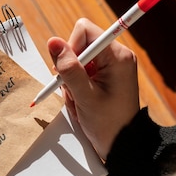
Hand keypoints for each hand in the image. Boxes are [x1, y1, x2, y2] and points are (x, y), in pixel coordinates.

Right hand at [48, 18, 139, 157]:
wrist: (122, 144)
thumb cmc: (108, 124)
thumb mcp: (84, 96)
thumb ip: (68, 68)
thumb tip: (52, 41)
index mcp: (118, 56)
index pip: (85, 31)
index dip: (71, 47)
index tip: (70, 72)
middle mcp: (117, 56)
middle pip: (80, 44)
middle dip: (71, 68)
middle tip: (75, 91)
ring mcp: (112, 65)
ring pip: (78, 59)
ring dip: (72, 80)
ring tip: (80, 100)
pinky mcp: (106, 75)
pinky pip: (82, 70)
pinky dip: (76, 85)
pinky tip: (82, 101)